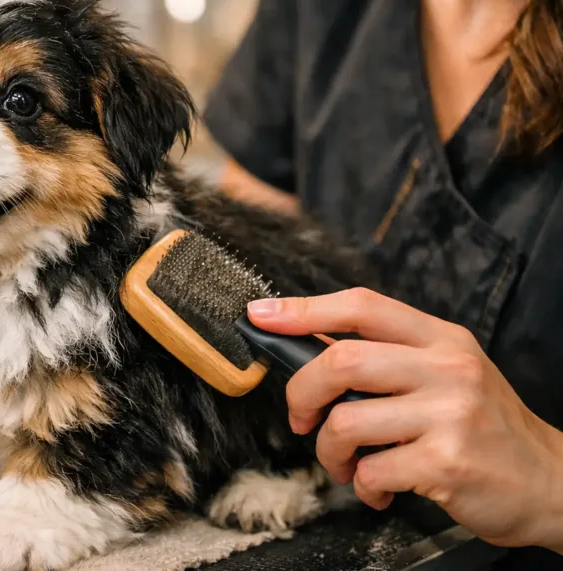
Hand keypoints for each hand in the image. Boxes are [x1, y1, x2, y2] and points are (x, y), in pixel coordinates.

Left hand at [247, 289, 562, 551]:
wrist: (550, 482)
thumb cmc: (485, 427)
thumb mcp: (447, 373)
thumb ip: (389, 357)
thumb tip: (308, 347)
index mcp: (441, 339)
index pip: (362, 306)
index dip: (303, 309)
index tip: (261, 316)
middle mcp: (447, 368)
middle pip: (341, 360)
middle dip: (302, 393)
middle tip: (301, 418)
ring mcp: (449, 415)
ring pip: (346, 422)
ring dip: (329, 452)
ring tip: (346, 465)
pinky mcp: (446, 463)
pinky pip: (371, 471)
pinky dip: (362, 486)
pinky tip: (379, 489)